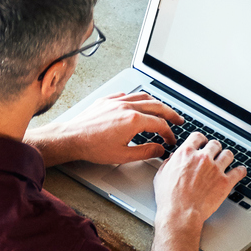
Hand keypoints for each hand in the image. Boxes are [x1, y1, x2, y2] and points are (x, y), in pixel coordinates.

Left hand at [30, 92, 180, 166]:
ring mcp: (116, 101)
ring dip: (156, 104)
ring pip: (143, 97)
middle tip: (178, 120)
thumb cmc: (92, 147)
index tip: (170, 140)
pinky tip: (138, 105)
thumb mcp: (123, 155)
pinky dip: (137, 99)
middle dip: (170, 114)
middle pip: (157, 106)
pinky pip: (127, 95)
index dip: (169, 133)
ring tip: (162, 110)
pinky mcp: (106, 100)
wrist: (71, 138)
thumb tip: (159, 149)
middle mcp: (126, 107)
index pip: (160, 124)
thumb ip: (145, 152)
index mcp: (133, 120)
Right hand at [152, 132, 246, 225]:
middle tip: (214, 153)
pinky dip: (240, 171)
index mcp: (186, 154)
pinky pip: (239, 171)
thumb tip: (173, 159)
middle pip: (215, 144)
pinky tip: (239, 171)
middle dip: (215, 148)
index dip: (201, 139)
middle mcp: (202, 158)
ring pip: (228, 154)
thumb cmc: (169, 198)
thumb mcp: (161, 176)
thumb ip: (169, 163)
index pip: (197, 137)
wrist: (180, 213)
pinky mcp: (225, 182)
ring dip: (227, 157)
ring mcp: (215, 169)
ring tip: (226, 161)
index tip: (203, 143)